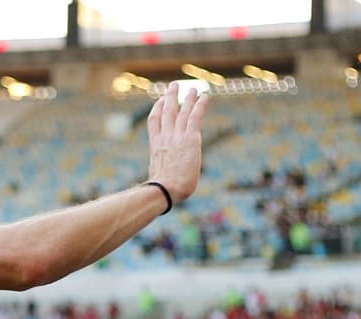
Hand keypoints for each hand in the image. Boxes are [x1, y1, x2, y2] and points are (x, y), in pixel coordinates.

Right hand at [146, 81, 207, 204]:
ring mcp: (177, 136)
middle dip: (170, 97)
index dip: (157, 108)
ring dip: (187, 97)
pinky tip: (205, 96)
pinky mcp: (190, 138)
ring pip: (182, 111)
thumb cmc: (161, 189)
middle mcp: (165, 137)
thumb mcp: (157, 176)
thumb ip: (161, 170)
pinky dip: (200, 105)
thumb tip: (159, 181)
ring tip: (192, 88)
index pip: (154, 121)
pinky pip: (195, 116)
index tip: (160, 100)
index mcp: (156, 145)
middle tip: (173, 86)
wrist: (166, 188)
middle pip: (167, 111)